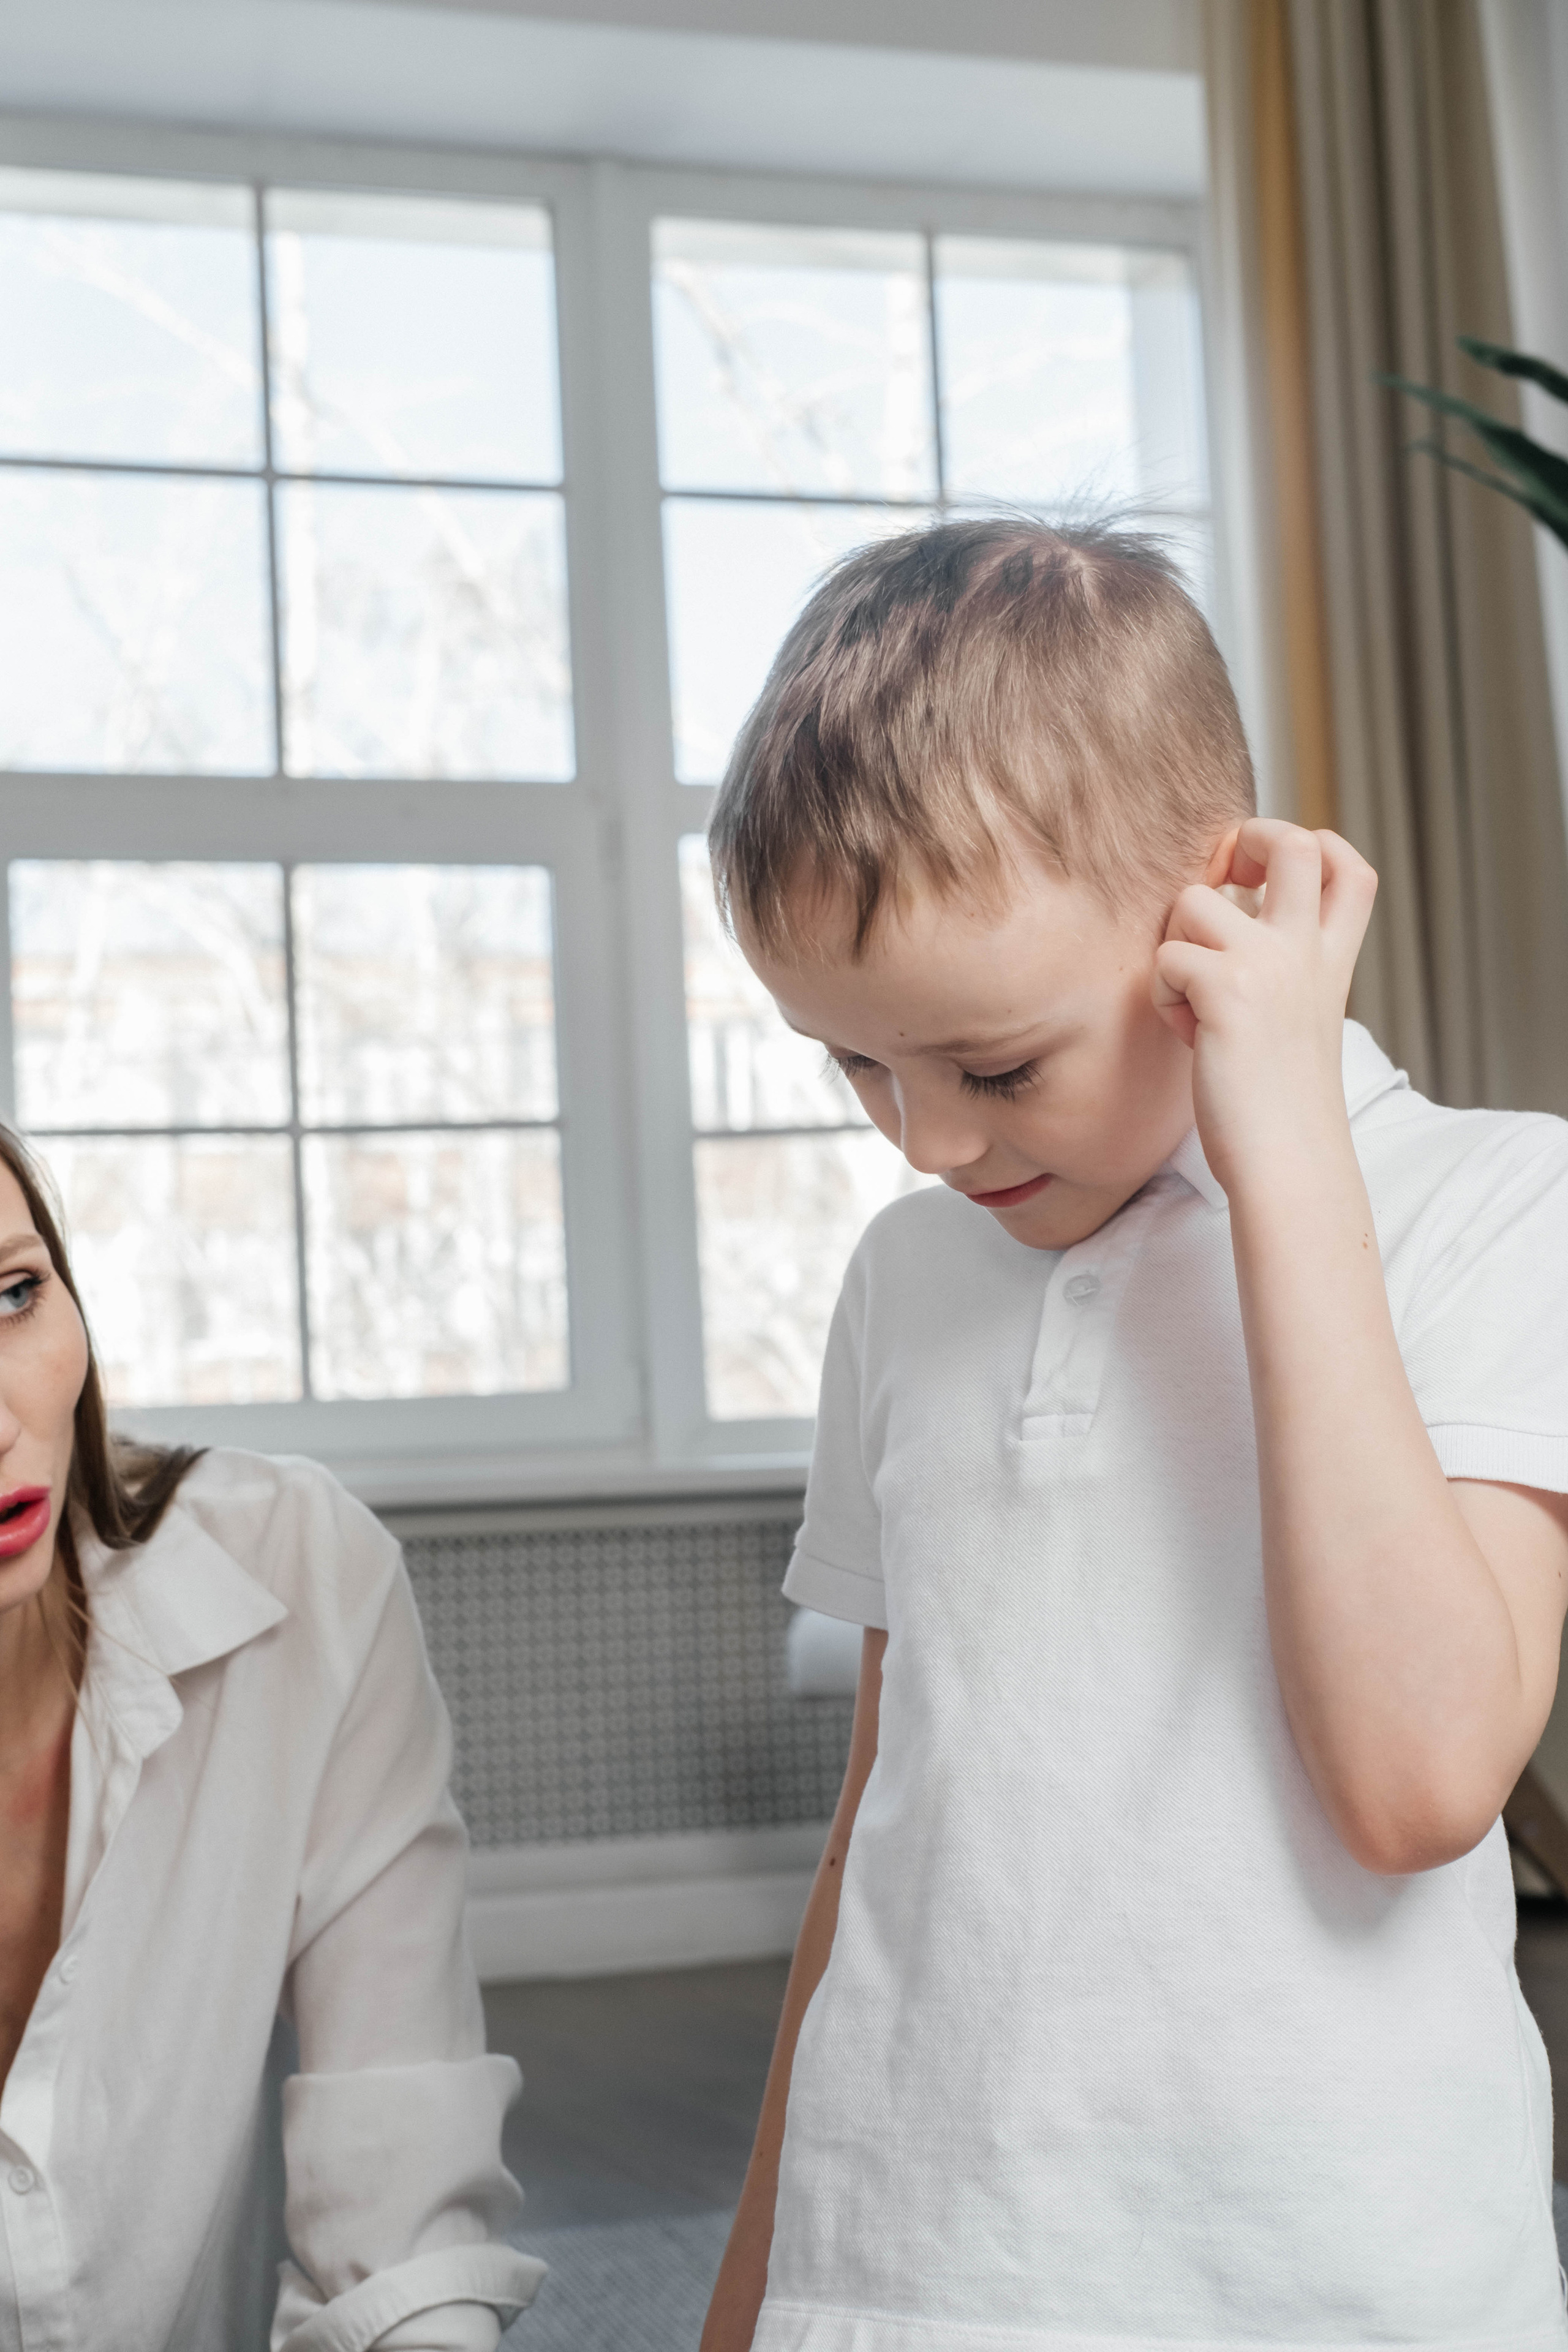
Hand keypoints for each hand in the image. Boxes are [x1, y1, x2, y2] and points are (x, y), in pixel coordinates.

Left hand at [1151, 820, 1377, 1194]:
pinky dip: (1162, 996)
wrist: (1288, 1164)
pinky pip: (1165, 958)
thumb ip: (1278, 968)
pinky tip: (1187, 1036)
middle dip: (1245, 839)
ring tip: (1192, 1003)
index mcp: (1331, 959)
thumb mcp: (1297, 1020)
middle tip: (1222, 884)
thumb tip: (1220, 915)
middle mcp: (1306, 951)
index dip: (1313, 843)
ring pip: (1194, 899)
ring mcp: (1269, 964)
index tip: (1271, 872)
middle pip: (1292, 841)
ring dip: (1175, 944)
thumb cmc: (1278, 1106)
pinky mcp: (1226, 989)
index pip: (1347, 865)